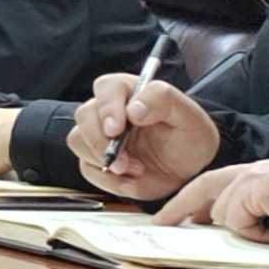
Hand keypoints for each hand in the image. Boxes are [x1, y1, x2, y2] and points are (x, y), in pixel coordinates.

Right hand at [71, 72, 218, 200]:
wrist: (189, 171)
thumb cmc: (189, 138)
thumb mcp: (189, 117)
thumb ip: (164, 100)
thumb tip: (134, 109)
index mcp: (129, 92)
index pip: (106, 88)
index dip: (107, 107)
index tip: (116, 129)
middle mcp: (109, 111)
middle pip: (84, 115)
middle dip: (101, 142)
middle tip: (124, 162)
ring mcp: (99, 136)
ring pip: (79, 141)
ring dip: (104, 161)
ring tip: (136, 170)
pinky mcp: (97, 161)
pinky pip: (88, 169)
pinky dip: (109, 181)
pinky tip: (132, 180)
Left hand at [158, 156, 268, 238]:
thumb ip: (256, 210)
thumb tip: (229, 225)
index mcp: (259, 174)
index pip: (218, 183)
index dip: (197, 198)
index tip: (184, 215)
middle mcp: (252, 171)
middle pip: (204, 186)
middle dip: (180, 204)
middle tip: (162, 222)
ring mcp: (250, 178)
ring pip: (225, 214)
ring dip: (247, 230)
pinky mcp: (251, 188)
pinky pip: (239, 222)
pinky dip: (257, 234)